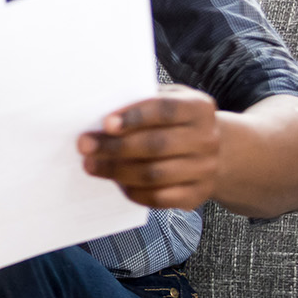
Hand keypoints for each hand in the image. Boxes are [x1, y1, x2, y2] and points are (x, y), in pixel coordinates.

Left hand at [78, 85, 219, 208]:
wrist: (212, 150)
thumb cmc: (174, 120)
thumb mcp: (166, 99)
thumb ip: (140, 102)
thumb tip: (97, 113)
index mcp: (198, 108)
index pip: (165, 110)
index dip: (134, 117)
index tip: (106, 123)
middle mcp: (207, 139)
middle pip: (156, 145)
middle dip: (115, 147)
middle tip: (84, 146)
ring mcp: (205, 169)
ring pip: (155, 174)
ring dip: (117, 171)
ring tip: (91, 165)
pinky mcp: (197, 195)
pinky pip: (160, 198)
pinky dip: (133, 191)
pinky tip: (115, 182)